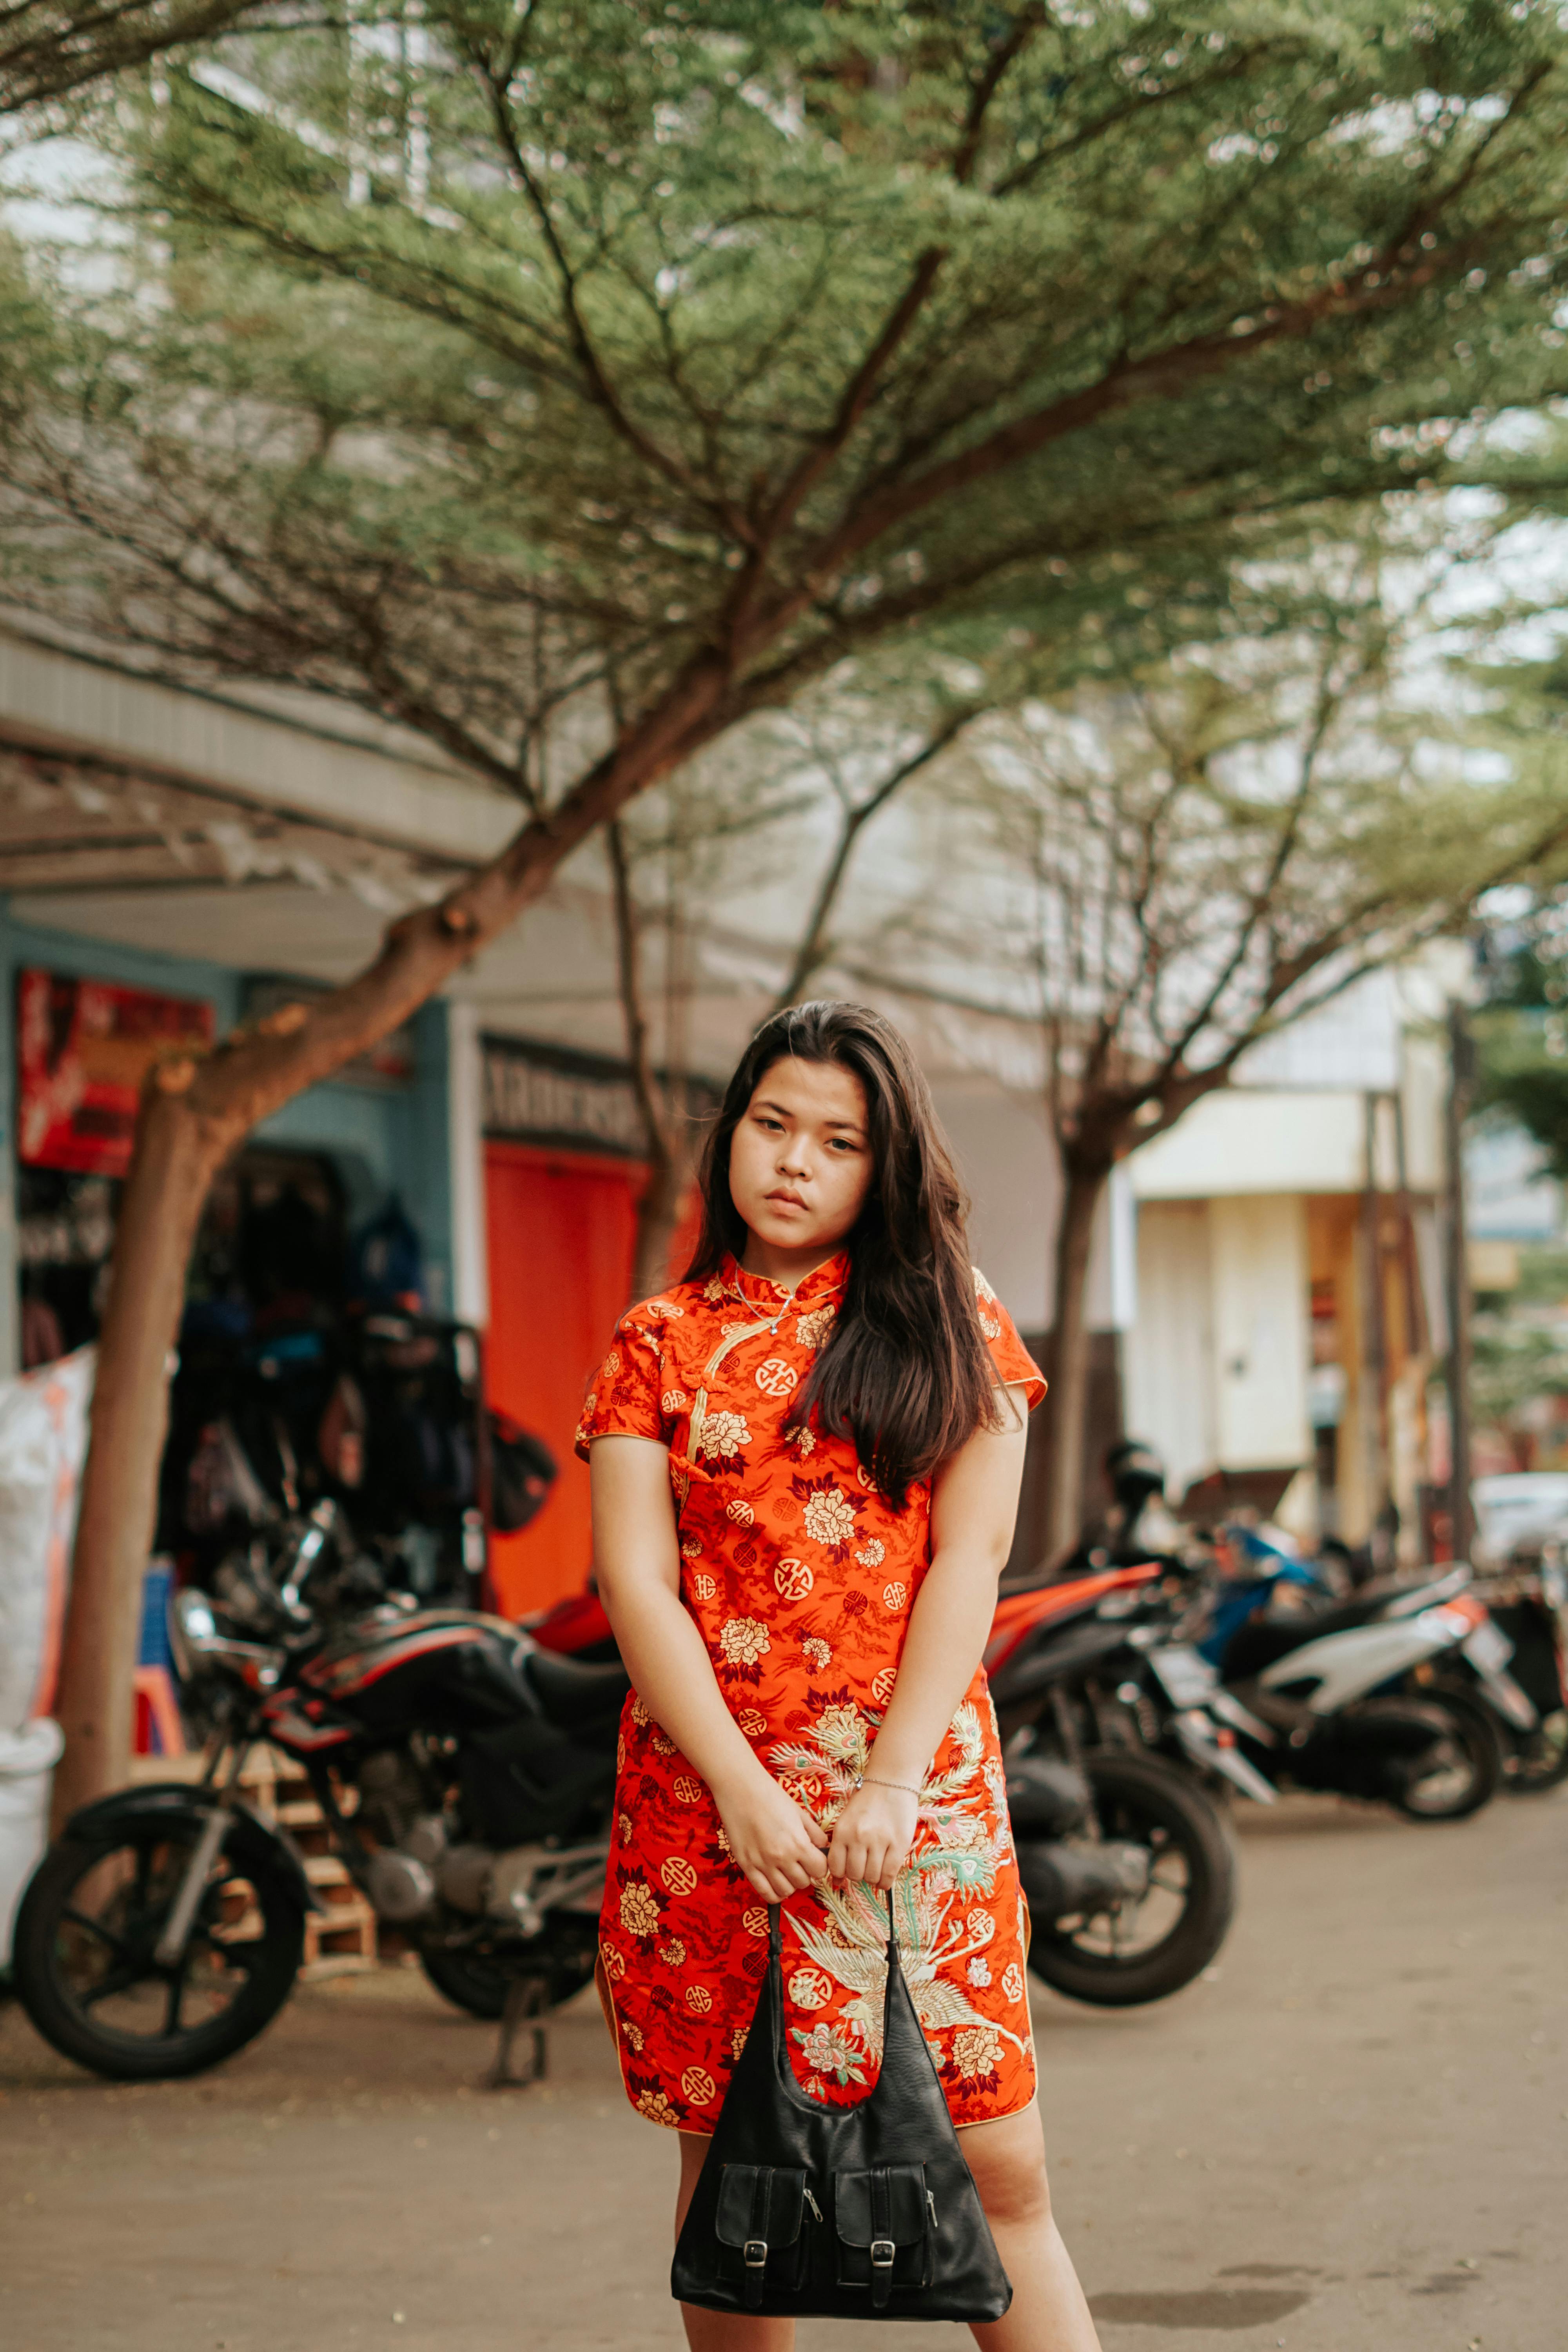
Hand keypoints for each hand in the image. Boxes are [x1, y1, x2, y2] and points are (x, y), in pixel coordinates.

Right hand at [714, 1767, 830, 1902]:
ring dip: (790, 1884)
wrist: (741, 1789)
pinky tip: (775, 1884)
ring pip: (785, 1891)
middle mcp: (782, 1858)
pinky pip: (764, 1892)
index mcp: (798, 1843)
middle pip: (803, 1882)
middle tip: (799, 1864)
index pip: (820, 1870)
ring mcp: (762, 1864)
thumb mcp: (799, 1813)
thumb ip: (814, 1833)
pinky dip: (774, 1893)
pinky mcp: (746, 1866)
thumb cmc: (771, 1797)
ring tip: (786, 1872)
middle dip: (805, 1874)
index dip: (819, 1865)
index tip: (814, 1860)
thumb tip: (823, 1847)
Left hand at [828, 1781, 919, 1889]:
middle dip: (858, 1876)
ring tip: (876, 1868)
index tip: (848, 1870)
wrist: (892, 1781)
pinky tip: (885, 1876)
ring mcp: (879, 1841)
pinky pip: (889, 1874)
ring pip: (871, 1877)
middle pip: (854, 1875)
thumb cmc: (867, 1801)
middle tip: (864, 1867)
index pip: (836, 1867)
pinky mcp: (898, 1844)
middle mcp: (858, 1837)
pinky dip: (886, 1881)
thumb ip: (840, 1848)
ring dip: (873, 1878)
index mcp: (842, 1831)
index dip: (841, 1874)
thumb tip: (836, 1881)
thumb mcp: (846, 1820)